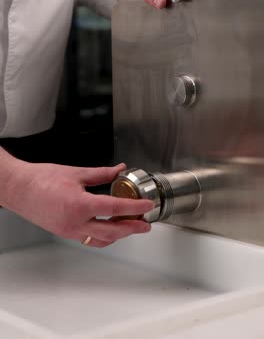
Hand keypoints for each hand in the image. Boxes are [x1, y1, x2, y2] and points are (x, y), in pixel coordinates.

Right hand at [0, 153, 153, 247]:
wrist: (19, 188)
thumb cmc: (41, 179)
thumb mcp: (76, 173)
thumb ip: (102, 173)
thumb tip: (119, 169)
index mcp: (80, 205)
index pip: (115, 209)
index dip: (135, 207)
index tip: (147, 206)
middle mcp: (75, 223)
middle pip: (113, 231)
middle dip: (132, 228)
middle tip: (145, 224)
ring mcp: (69, 231)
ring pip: (102, 240)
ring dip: (119, 235)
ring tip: (131, 226)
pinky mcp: (65, 233)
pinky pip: (90, 240)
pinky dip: (104, 237)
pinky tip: (110, 229)